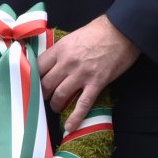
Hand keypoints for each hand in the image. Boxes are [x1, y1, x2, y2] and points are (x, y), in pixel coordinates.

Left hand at [40, 16, 140, 131]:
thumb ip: (62, 50)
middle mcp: (68, 62)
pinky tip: (69, 127)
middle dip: (42, 94)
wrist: (123, 31)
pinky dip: (75, 117)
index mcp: (61, 49)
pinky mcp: (97, 83)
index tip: (34, 83)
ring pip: (59, 96)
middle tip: (44, 97)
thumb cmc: (100, 31)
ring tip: (56, 107)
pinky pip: (82, 104)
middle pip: (46, 84)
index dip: (34, 78)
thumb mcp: (74, 36)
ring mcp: (82, 74)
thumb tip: (51, 63)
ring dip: (55, 105)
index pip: (38, 67)